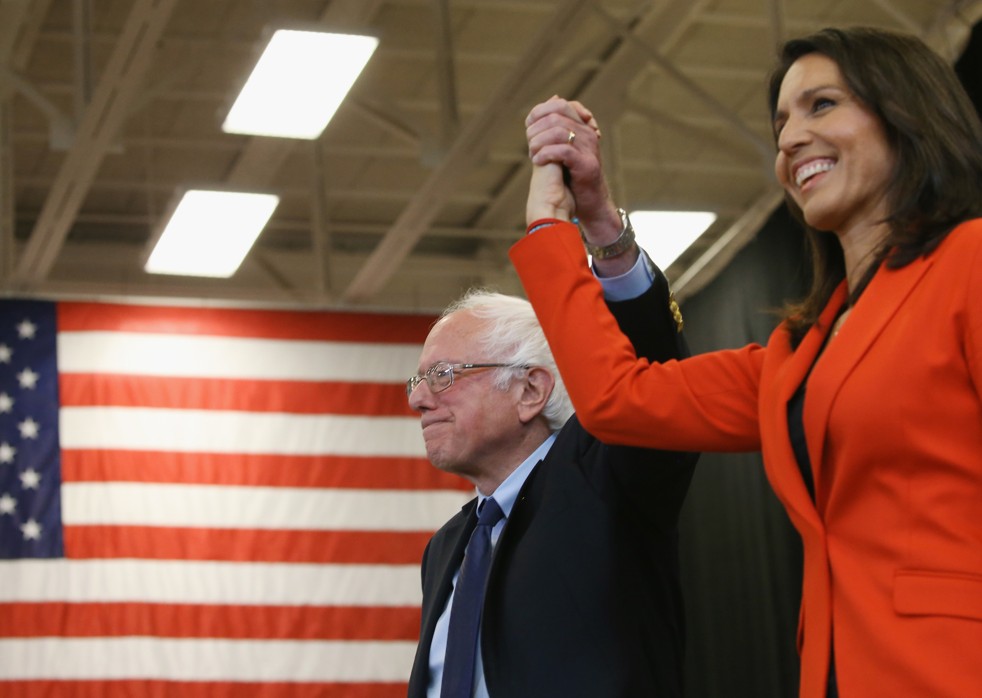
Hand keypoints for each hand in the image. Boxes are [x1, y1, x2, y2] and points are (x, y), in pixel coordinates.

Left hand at [525, 96, 620, 241]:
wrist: (591, 202)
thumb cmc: (573, 177)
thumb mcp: (562, 150)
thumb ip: (550, 134)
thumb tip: (533, 116)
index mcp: (582, 127)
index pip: (560, 105)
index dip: (540, 112)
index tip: (529, 127)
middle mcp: (588, 133)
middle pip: (556, 116)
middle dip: (536, 129)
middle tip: (530, 145)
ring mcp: (589, 148)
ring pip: (558, 131)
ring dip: (539, 142)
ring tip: (532, 154)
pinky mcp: (586, 164)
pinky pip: (563, 151)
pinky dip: (546, 154)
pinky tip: (538, 161)